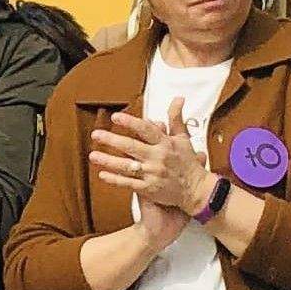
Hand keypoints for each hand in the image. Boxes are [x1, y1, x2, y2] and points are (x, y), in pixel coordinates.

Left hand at [90, 101, 213, 219]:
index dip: (131, 123)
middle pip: (132, 147)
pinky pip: (129, 184)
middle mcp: (158, 158)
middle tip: (96, 135)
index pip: (146, 130)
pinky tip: (103, 175)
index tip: (116, 117)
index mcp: (166, 144)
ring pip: (127, 167)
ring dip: (109, 161)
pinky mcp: (150, 189)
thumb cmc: (188, 163)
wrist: (197, 190)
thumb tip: (178, 99)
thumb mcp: (184, 138)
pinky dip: (116, 180)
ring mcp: (153, 174)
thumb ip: (176, 118)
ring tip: (94, 156)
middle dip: (112, 140)